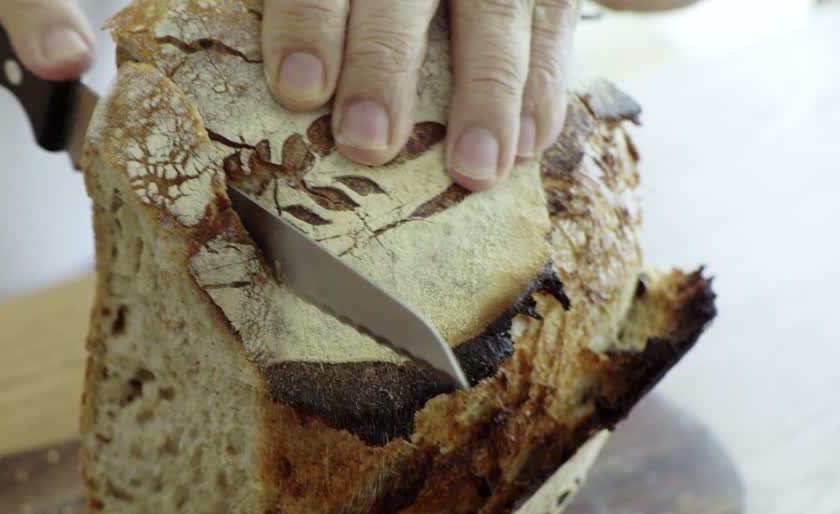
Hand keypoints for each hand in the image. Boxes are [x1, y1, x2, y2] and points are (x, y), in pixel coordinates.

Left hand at [261, 0, 581, 190]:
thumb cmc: (362, 6)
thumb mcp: (339, 3)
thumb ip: (308, 23)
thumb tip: (290, 103)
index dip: (310, 25)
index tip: (299, 88)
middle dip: (384, 70)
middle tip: (369, 142)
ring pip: (495, 14)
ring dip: (485, 98)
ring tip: (473, 169)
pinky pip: (552, 27)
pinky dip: (544, 88)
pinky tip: (528, 145)